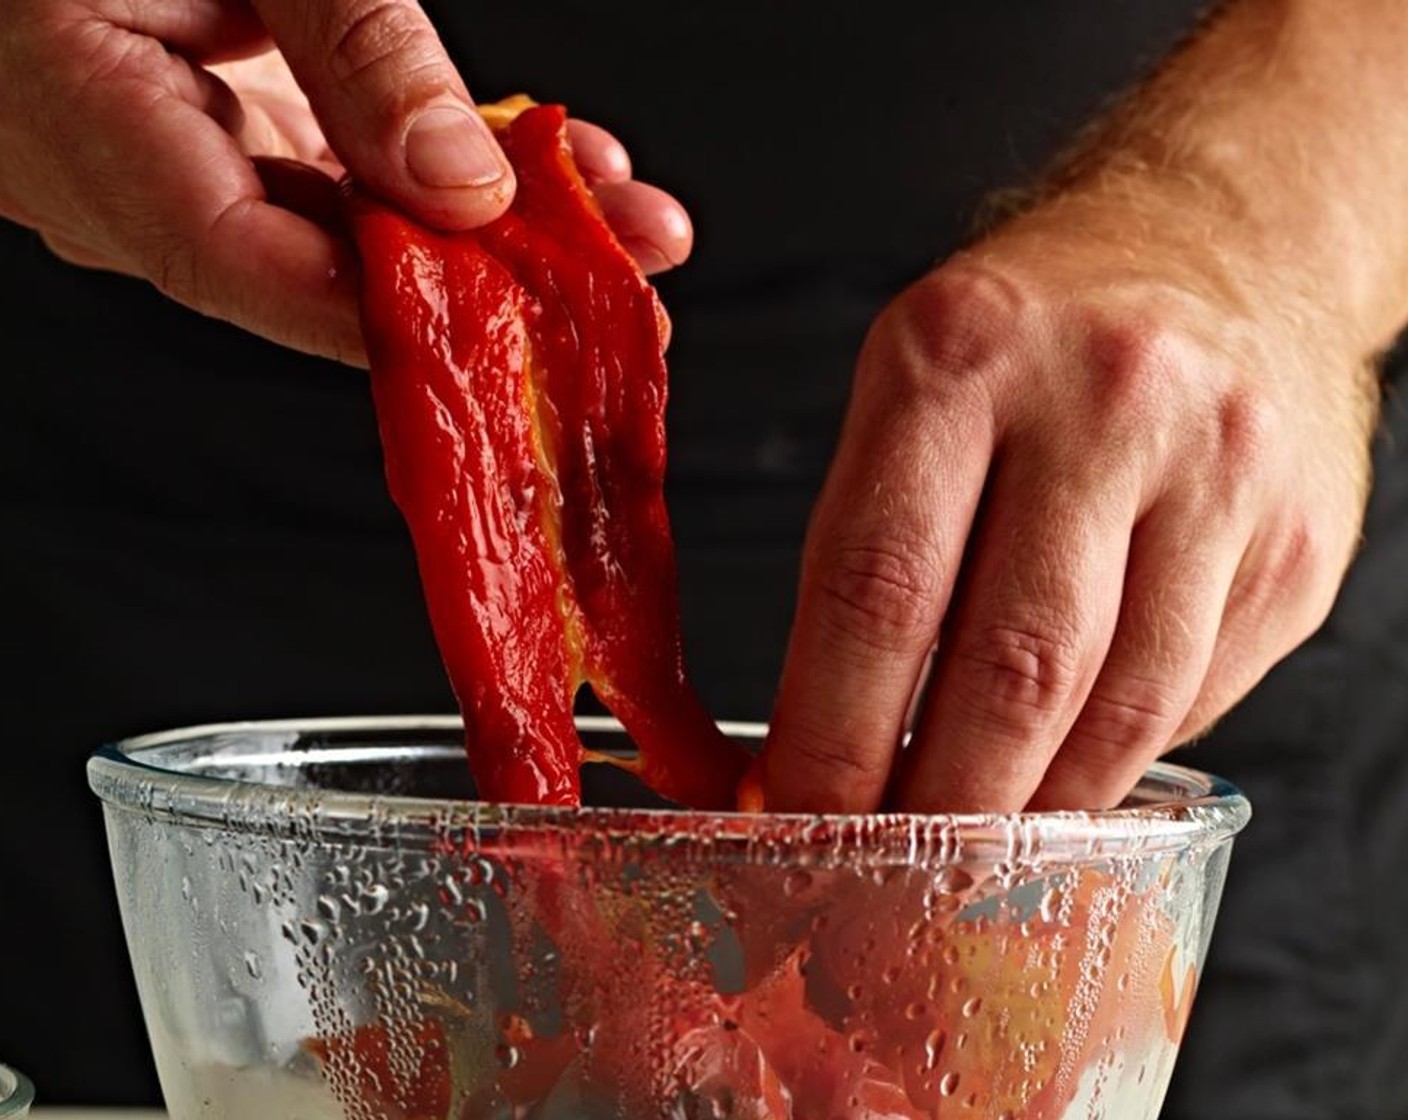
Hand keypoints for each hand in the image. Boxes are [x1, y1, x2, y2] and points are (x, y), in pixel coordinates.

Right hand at [0, 0, 692, 362]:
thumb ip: (352, 49)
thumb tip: (460, 184)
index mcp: (84, 127)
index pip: (247, 268)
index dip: (393, 316)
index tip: (520, 339)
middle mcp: (128, 173)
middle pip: (324, 265)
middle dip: (487, 281)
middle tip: (618, 301)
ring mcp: (180, 151)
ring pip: (351, 222)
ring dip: (490, 224)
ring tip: (622, 226)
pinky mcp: (226, 118)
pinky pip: (344, 171)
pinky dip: (441, 167)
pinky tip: (545, 167)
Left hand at [762, 200, 1376, 812]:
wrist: (1219, 242)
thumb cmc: (1032, 336)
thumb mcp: (914, 385)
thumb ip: (872, 548)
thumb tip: (828, 747)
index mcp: (961, 356)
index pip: (876, 588)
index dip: (830, 734)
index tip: (794, 815)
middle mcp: (1103, 402)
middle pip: (1008, 669)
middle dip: (934, 805)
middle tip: (879, 870)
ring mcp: (1219, 469)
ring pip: (1118, 708)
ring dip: (1030, 810)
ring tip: (969, 850)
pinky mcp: (1297, 538)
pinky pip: (1193, 697)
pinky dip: (1113, 763)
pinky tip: (1064, 776)